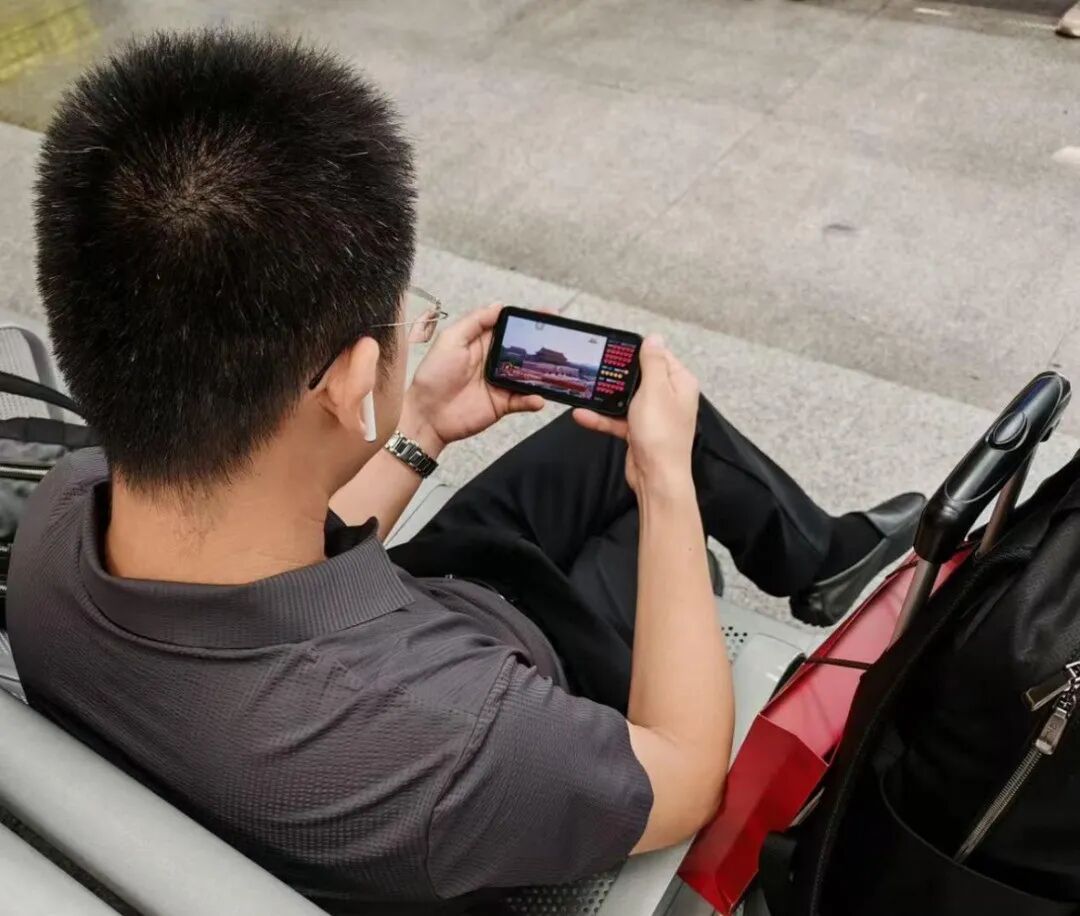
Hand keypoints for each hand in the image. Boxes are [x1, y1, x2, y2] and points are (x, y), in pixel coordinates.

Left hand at [404, 303, 544, 448]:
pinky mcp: (502, 404)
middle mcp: (494, 361)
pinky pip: (523, 401)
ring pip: (528, 375)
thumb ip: (474, 322)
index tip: (547, 314)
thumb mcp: (451, 340)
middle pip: (524, 350)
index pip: (509, 327)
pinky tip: (538, 398)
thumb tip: (498, 306)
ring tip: (553, 370)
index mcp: (481, 343)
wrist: (427, 415)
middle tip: (560, 339)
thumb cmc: (433, 376)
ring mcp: (500, 383)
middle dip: (541, 344)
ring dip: (541, 373)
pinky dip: (533, 400)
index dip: (527, 320)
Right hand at [573, 335, 698, 494]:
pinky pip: (618, 419)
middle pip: (640, 376)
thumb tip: (654, 337)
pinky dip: (602, 418)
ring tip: (584, 388)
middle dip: (618, 373)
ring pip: (627, 399)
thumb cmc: (660, 434)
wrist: (656, 478)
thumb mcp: (655, 390)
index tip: (615, 347)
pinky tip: (582, 415)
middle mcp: (669, 397)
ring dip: (606, 397)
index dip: (638, 351)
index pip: (660, 356)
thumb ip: (653, 362)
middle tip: (595, 364)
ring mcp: (653, 415)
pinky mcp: (639, 431)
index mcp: (679, 383)